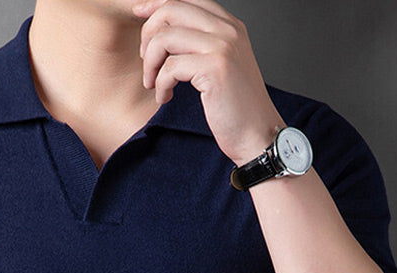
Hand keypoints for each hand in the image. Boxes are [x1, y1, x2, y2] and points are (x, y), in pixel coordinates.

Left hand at [132, 0, 285, 165]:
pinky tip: (166, 97)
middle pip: (172, 10)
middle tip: (144, 61)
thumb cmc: (238, 109)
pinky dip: (160, 85)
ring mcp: (223, 46)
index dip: (157, 4)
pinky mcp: (214, 68)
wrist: (258, 134)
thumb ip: (201, 45)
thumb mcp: (221, 67)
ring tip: (153, 84)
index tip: (138, 14)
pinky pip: (169, 68)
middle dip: (148, 35)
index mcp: (230, 26)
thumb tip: (166, 34)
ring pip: (165, 38)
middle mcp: (228, 30)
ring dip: (150, 64)